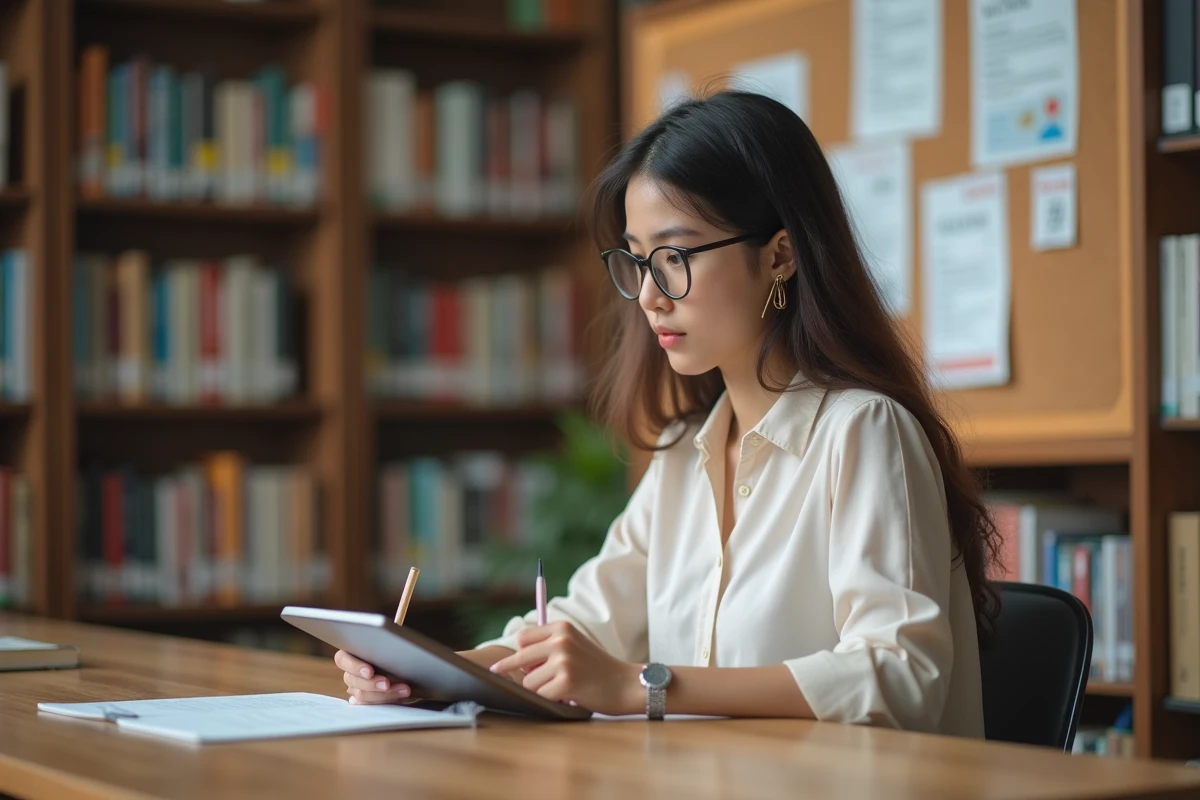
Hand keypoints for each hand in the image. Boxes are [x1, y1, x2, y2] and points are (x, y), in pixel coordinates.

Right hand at [334, 650, 411, 704]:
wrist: (410, 669)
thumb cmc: (399, 651)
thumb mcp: (391, 646)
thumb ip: (384, 648)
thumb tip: (387, 651)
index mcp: (352, 654)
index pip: (342, 659)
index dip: (354, 667)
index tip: (369, 672)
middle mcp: (352, 672)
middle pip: (352, 680)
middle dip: (371, 684)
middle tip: (387, 684)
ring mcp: (357, 688)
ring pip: (361, 695)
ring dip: (384, 694)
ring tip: (404, 689)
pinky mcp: (368, 701)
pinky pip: (370, 706)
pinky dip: (385, 702)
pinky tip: (398, 698)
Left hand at [488, 621, 642, 714]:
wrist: (625, 684)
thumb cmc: (597, 668)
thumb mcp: (575, 645)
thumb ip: (548, 647)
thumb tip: (512, 661)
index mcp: (562, 627)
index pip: (523, 637)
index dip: (520, 652)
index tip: (510, 663)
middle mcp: (561, 640)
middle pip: (520, 657)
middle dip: (513, 671)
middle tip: (498, 672)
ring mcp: (563, 661)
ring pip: (528, 682)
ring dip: (538, 690)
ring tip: (559, 689)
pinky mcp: (566, 682)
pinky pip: (540, 696)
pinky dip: (548, 700)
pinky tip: (565, 697)